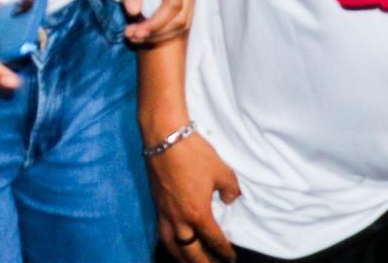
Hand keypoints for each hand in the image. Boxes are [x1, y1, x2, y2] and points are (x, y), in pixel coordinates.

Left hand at [114, 0, 193, 43]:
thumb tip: (133, 11)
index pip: (173, 5)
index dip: (155, 24)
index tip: (134, 31)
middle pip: (182, 17)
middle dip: (158, 32)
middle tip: (131, 35)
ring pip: (185, 19)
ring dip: (162, 33)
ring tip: (136, 35)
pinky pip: (182, 14)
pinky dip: (166, 26)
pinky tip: (147, 28)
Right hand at [150, 132, 240, 260]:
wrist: (165, 137)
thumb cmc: (195, 154)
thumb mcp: (222, 171)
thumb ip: (230, 190)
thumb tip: (229, 199)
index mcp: (198, 213)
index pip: (214, 240)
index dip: (225, 251)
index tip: (231, 257)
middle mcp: (179, 219)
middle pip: (191, 251)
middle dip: (203, 262)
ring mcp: (165, 212)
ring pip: (172, 245)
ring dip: (182, 257)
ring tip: (189, 262)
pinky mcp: (156, 203)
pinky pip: (162, 232)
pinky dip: (169, 242)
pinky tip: (173, 241)